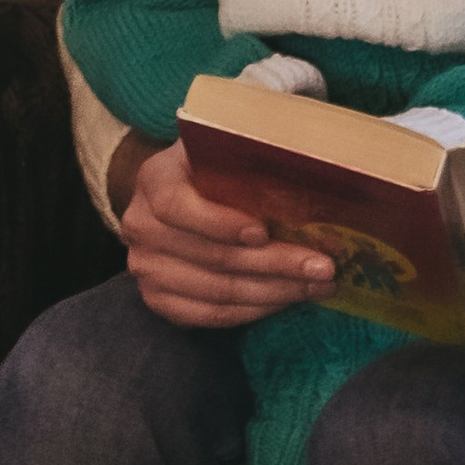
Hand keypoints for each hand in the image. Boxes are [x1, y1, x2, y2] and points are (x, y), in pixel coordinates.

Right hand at [118, 136, 331, 331]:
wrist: (182, 195)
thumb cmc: (216, 167)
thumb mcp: (229, 149)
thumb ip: (258, 160)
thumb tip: (318, 179)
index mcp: (155, 179)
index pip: (176, 205)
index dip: (219, 222)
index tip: (263, 232)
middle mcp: (141, 225)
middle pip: (210, 256)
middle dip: (275, 264)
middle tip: (324, 267)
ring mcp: (146, 267)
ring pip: (216, 292)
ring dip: (275, 292)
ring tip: (319, 285)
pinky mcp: (158, 299)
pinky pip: (210, 315)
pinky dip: (254, 311)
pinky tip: (289, 299)